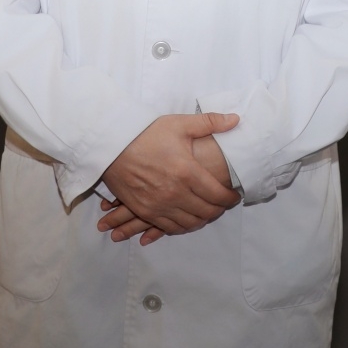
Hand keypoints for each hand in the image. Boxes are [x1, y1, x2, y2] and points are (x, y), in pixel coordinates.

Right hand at [99, 112, 239, 239]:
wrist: (112, 144)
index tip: (234, 195)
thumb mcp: (179, 124)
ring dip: (203, 219)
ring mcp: (159, 205)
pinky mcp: (145, 211)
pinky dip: (183, 227)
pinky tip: (188, 219)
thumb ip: (210, 122)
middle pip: (207, 212)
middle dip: (220, 209)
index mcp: (187, 172)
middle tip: (223, 203)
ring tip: (208, 211)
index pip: (218, 195)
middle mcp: (175, 193)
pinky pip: (170, 228)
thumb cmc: (146, 133)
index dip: (230, 198)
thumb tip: (236, 119)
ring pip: (191, 223)